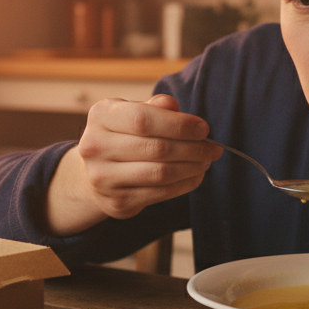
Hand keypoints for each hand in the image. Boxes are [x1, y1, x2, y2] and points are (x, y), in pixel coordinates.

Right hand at [46, 94, 221, 234]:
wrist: (95, 174)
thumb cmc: (123, 135)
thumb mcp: (132, 112)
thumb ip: (154, 107)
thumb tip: (173, 106)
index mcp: (101, 116)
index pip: (143, 119)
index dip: (179, 125)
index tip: (203, 128)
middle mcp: (95, 146)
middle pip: (156, 148)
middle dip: (193, 148)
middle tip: (213, 148)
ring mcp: (103, 177)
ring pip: (161, 173)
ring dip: (192, 167)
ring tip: (206, 161)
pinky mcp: (117, 201)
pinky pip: (160, 193)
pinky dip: (185, 184)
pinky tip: (195, 175)